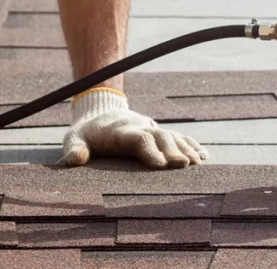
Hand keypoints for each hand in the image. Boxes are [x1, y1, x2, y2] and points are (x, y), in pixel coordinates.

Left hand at [61, 89, 207, 168]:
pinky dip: (192, 145)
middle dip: (173, 150)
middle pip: (161, 136)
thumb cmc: (86, 133)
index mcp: (120, 132)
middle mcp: (140, 128)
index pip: (138, 138)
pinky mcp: (159, 132)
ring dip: (186, 149)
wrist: (101, 111)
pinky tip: (203, 156)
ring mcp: (152, 129)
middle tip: (184, 165)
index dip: (150, 150)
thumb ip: (74, 149)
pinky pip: (179, 137)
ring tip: (197, 163)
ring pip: (173, 136)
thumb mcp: (73, 138)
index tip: (160, 165)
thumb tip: (74, 161)